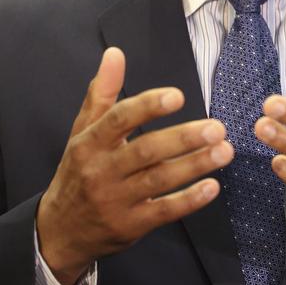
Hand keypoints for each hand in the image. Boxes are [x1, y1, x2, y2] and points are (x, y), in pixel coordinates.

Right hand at [37, 47, 234, 284]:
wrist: (60, 230)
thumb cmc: (78, 172)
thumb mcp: (82, 132)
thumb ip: (102, 93)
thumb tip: (115, 54)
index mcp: (90, 143)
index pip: (119, 120)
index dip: (148, 106)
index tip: (178, 96)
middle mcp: (101, 171)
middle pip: (146, 150)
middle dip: (183, 138)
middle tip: (217, 128)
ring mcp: (116, 201)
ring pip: (159, 180)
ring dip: (195, 165)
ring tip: (224, 151)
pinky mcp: (130, 225)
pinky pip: (163, 212)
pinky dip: (189, 200)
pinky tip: (212, 187)